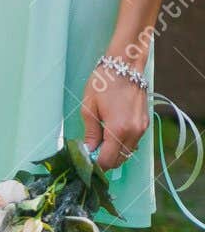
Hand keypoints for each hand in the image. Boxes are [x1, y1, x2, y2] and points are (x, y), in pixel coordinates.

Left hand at [82, 55, 150, 170]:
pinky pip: (133, 142)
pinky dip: (122, 145)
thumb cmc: (103, 84)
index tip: (85, 163)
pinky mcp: (145, 122)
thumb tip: (89, 152)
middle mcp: (134, 131)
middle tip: (90, 154)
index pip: (107, 161)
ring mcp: (142, 127)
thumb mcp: (88, 109)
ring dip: (114, 154)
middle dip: (104, 161)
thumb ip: (90, 134)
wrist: (125, 65)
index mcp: (118, 129)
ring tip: (99, 144)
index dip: (95, 166)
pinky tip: (110, 136)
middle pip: (119, 160)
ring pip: (128, 153)